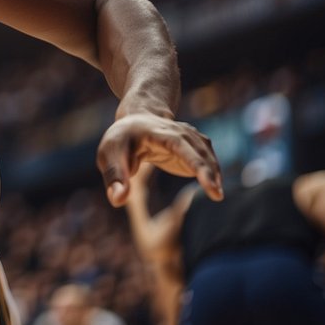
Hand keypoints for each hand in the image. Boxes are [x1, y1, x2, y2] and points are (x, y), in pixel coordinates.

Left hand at [96, 112, 221, 206]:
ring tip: (216, 195)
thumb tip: (118, 200)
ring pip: (206, 153)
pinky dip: (213, 172)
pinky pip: (207, 158)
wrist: (135, 123)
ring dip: (214, 173)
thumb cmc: (120, 142)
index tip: (208, 183)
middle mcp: (176, 131)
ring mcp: (188, 136)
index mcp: (155, 131)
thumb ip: (114, 178)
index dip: (196, 163)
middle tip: (217, 195)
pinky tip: (213, 188)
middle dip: (209, 170)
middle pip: (198, 149)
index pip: (180, 144)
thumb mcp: (108, 156)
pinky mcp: (193, 146)